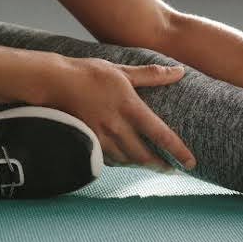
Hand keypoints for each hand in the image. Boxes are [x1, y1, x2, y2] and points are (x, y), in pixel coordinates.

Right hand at [46, 58, 196, 171]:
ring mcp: (100, 137)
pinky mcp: (87, 142)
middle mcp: (117, 126)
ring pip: (126, 160)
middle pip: (144, 156)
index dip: (177, 151)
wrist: (53, 82)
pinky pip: (108, 159)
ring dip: (140, 165)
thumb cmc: (88, 73)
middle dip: (160, 166)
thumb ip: (151, 75)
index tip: (190, 162)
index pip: (160, 134)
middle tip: (171, 170)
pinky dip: (120, 162)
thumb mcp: (122, 71)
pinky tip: (125, 160)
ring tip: (150, 165)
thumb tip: (180, 71)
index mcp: (130, 107)